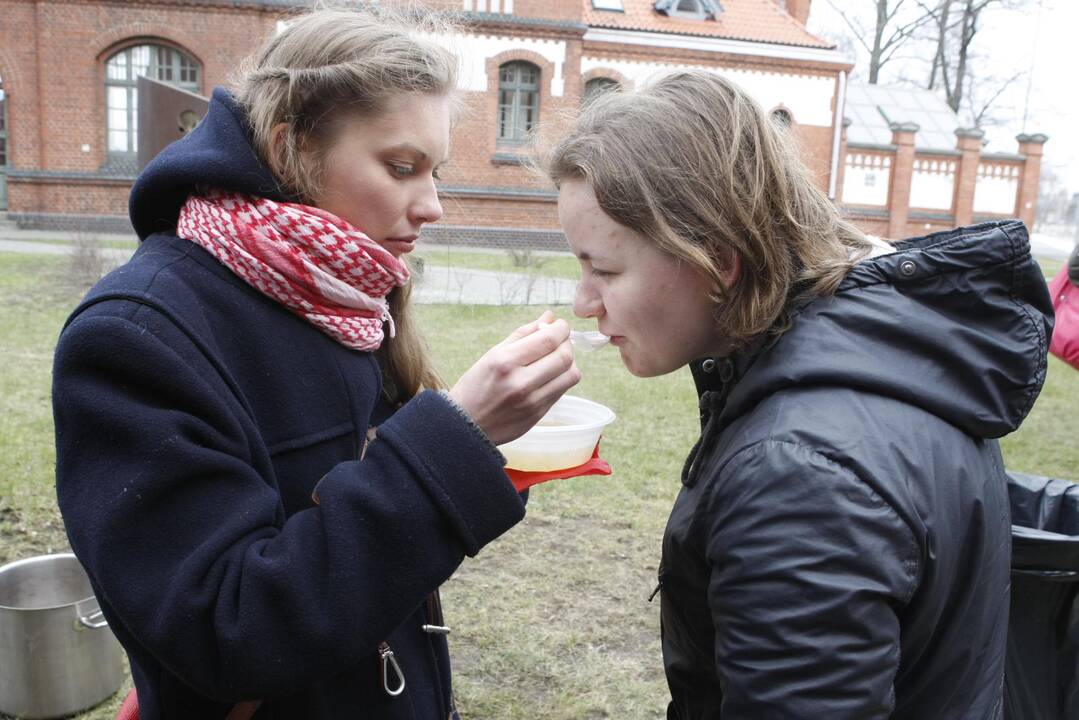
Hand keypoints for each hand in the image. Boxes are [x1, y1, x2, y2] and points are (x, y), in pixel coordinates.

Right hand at [449, 310, 581, 445]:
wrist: (466, 426)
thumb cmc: (476, 386)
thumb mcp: (493, 355)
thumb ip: (523, 334)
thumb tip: (549, 317)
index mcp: (505, 362)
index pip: (548, 340)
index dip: (561, 329)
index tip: (560, 325)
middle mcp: (520, 382)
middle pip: (564, 356)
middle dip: (567, 343)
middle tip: (560, 339)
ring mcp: (531, 401)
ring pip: (570, 375)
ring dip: (569, 362)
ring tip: (556, 358)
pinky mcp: (538, 414)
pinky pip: (562, 390)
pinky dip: (561, 378)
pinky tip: (550, 374)